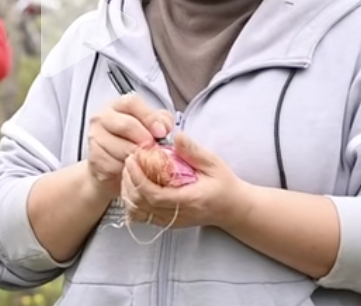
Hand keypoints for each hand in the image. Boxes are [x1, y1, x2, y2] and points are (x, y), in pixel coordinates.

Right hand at [86, 94, 174, 200]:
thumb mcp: (150, 126)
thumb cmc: (133, 142)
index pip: (132, 103)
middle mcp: (103, 117)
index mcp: (118, 105)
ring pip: (122, 147)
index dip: (149, 117)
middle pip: (126, 125)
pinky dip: (127, 169)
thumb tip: (165, 126)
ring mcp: (96, 137)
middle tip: (155, 148)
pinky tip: (132, 169)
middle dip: (145, 139)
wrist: (112, 167)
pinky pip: (115, 164)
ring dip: (138, 157)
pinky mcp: (94, 157)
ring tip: (145, 161)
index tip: (162, 132)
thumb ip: (160, 120)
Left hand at [121, 131, 242, 229]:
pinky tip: (134, 184)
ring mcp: (171, 222)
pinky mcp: (167, 223)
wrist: (231, 208)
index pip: (155, 195)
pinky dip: (133, 201)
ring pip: (139, 213)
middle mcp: (178, 215)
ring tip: (130, 171)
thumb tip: (176, 136)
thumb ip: (193, 151)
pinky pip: (142, 216)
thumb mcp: (213, 163)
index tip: (132, 159)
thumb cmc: (223, 184)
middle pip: (142, 205)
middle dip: (129, 181)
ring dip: (129, 192)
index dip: (138, 178)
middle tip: (129, 160)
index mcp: (189, 200)